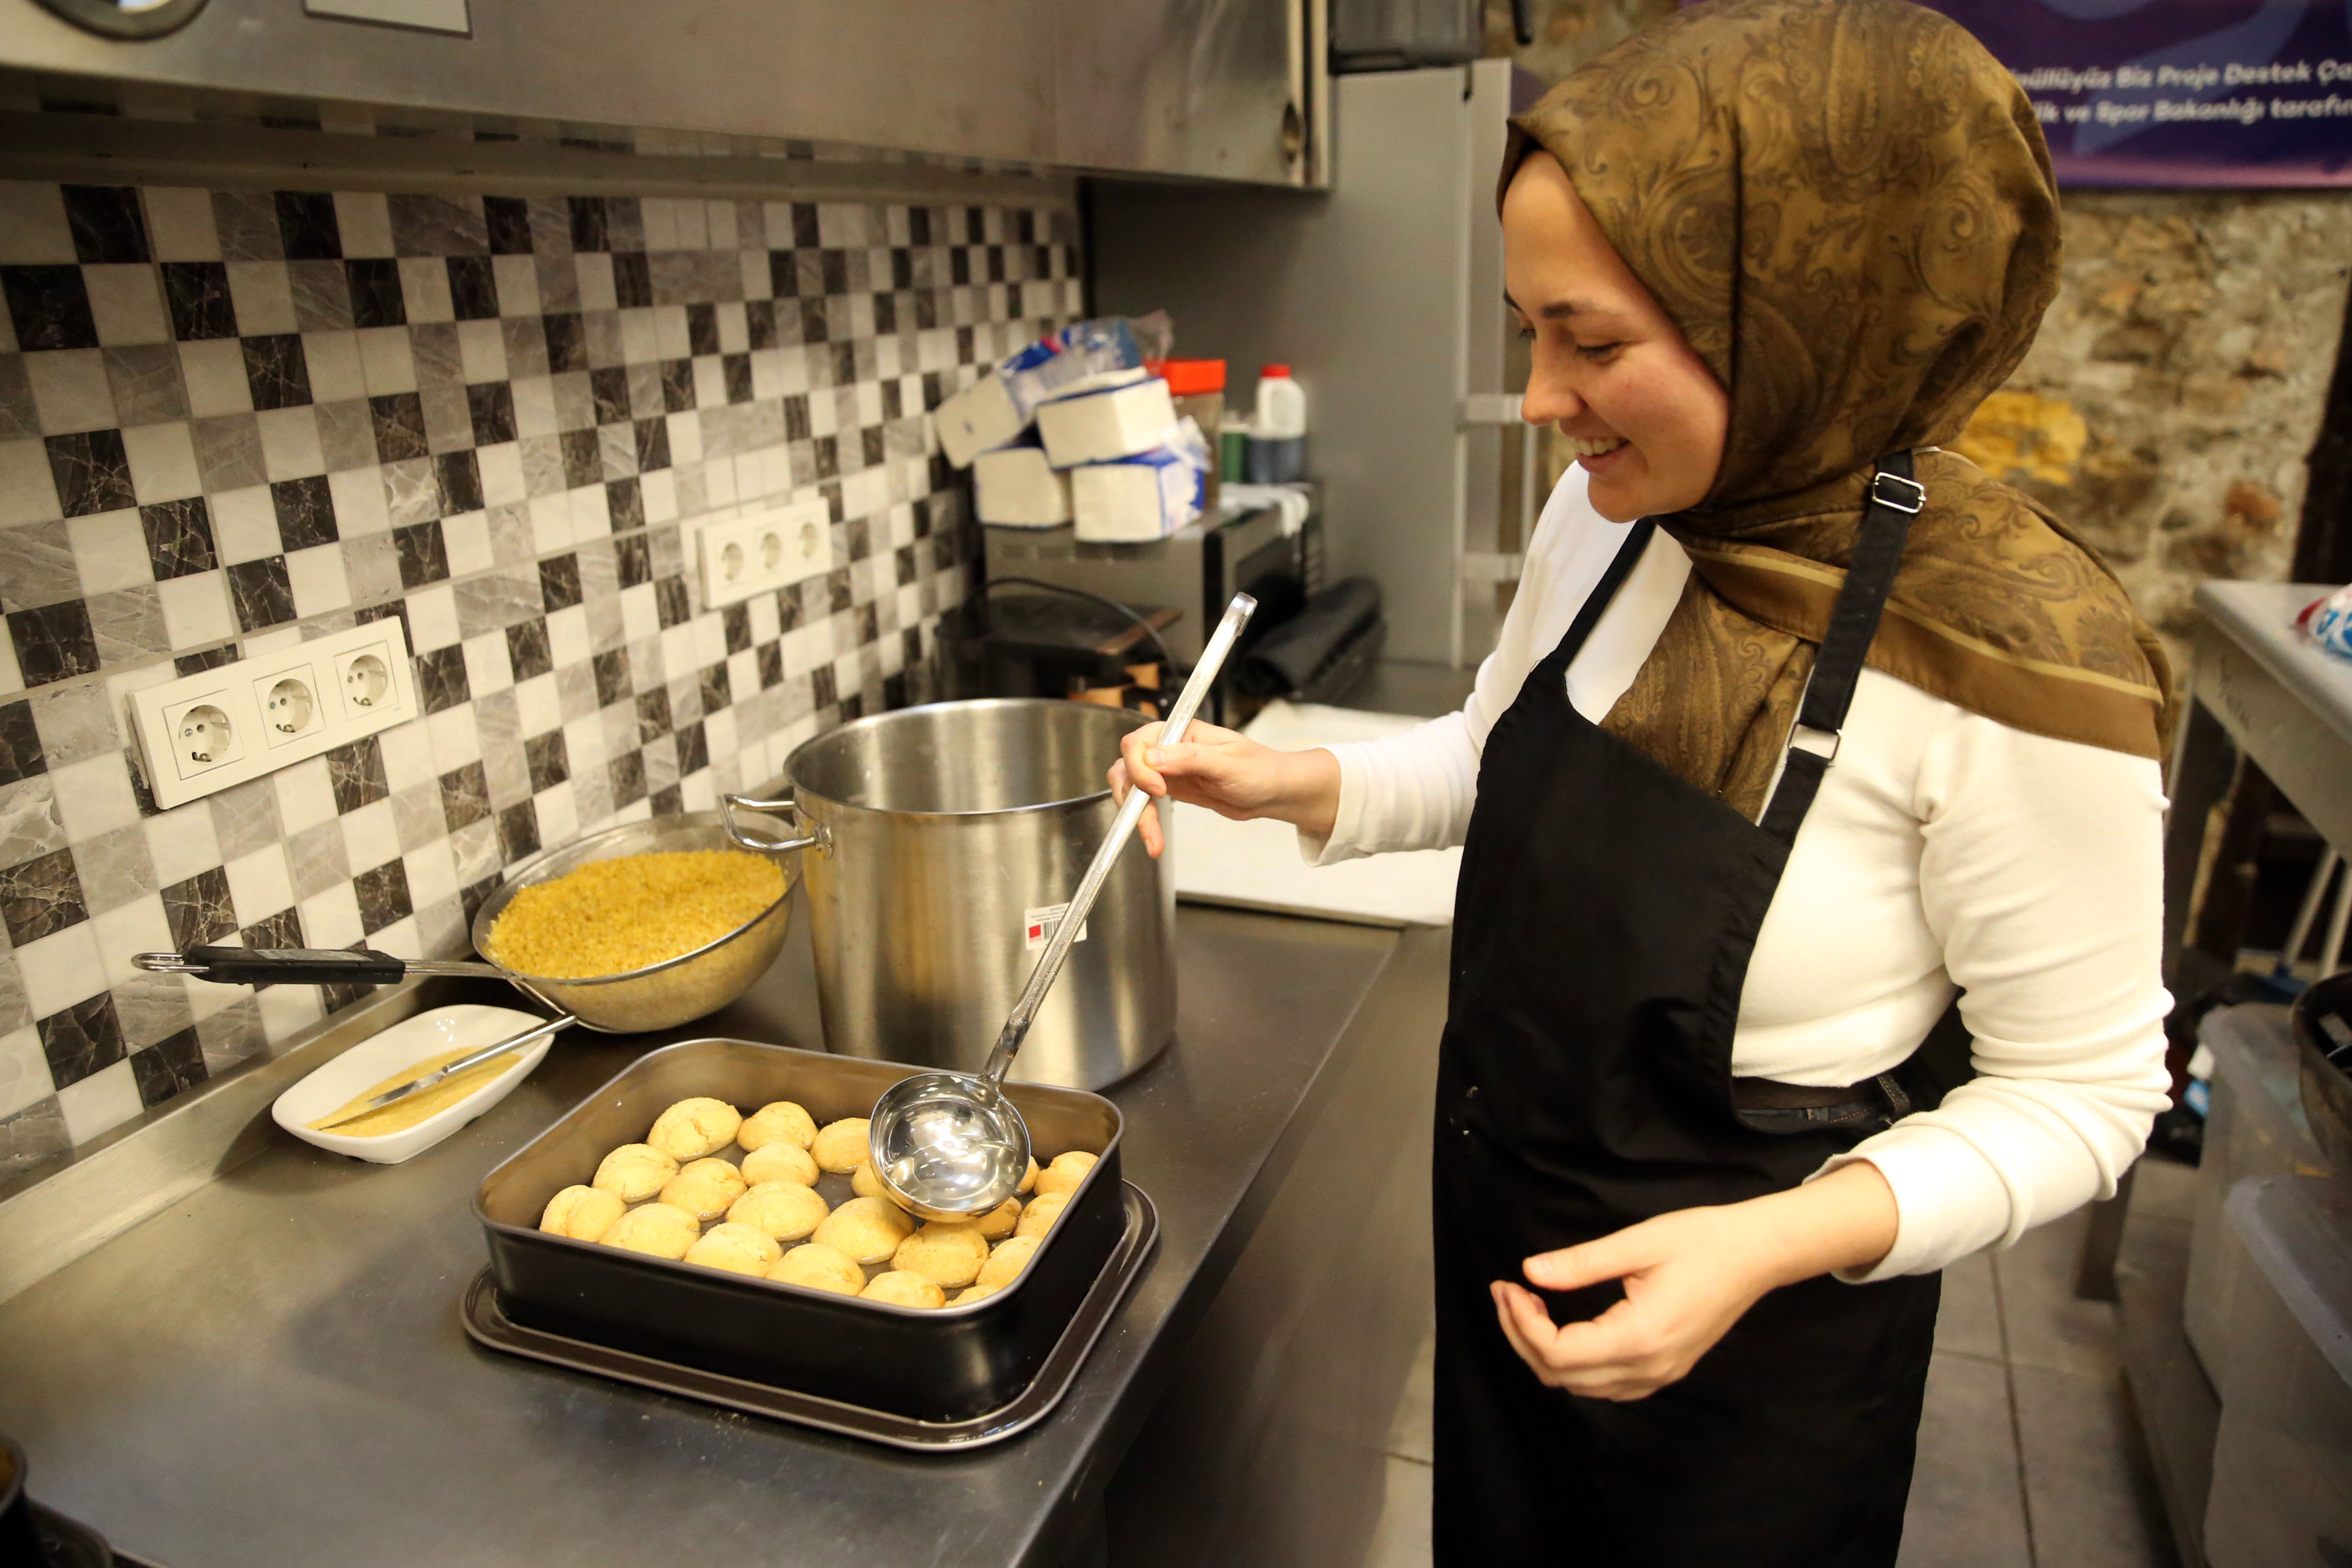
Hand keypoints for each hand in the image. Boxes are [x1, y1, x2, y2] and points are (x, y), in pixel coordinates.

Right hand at [1108, 720, 1340, 857]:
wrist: (1272, 792)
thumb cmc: (1259, 769)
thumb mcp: (1228, 762)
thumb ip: (1190, 757)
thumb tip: (1154, 757)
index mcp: (1182, 732)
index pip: (1140, 741)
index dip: (1140, 765)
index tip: (1157, 788)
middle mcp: (1170, 748)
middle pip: (1128, 764)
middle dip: (1131, 792)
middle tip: (1149, 813)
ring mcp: (1168, 770)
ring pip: (1132, 787)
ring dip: (1135, 814)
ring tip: (1152, 839)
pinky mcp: (1171, 790)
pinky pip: (1146, 803)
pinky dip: (1145, 822)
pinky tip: (1154, 839)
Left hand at [1490, 1162, 1897, 1400]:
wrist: (1757, 1254)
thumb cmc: (1702, 1241)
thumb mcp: (1637, 1243)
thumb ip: (1580, 1263)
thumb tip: (1530, 1271)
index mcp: (1640, 1337)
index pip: (1558, 1353)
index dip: (1521, 1324)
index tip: (1508, 1286)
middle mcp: (1649, 1367)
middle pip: (1561, 1376)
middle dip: (1522, 1337)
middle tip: (1508, 1293)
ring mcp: (1660, 1374)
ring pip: (1581, 1386)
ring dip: (1545, 1352)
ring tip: (1528, 1306)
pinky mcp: (1665, 1370)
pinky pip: (1606, 1385)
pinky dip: (1573, 1363)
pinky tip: (1563, 1327)